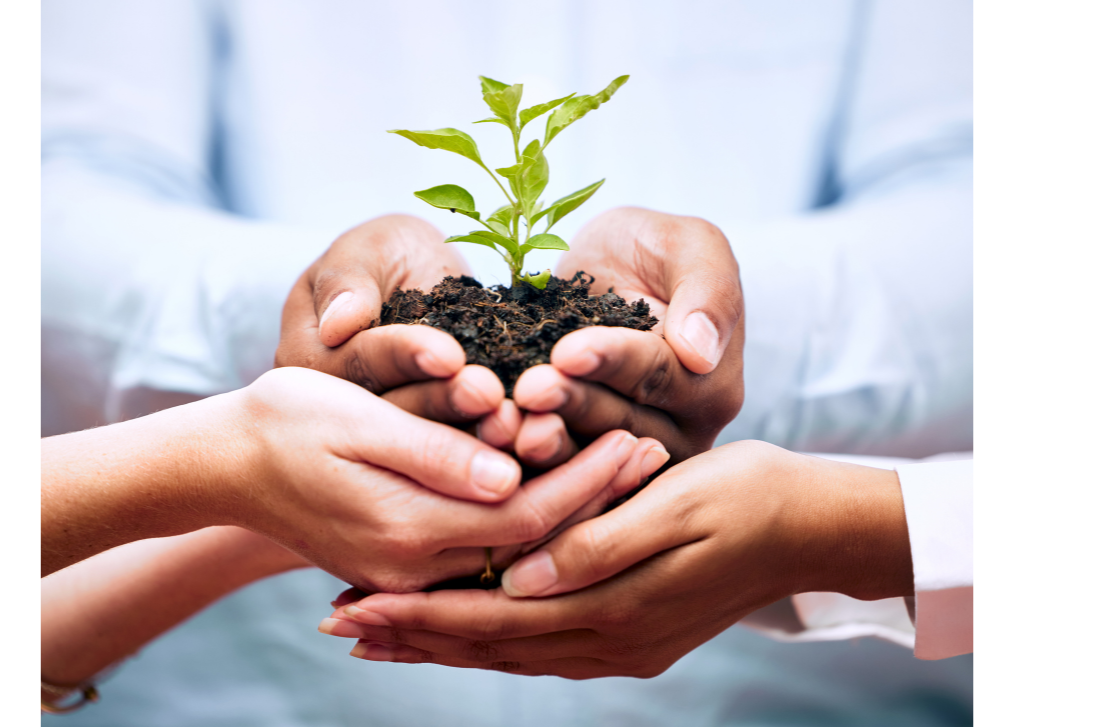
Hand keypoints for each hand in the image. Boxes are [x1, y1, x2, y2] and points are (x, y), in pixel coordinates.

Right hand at [218, 368, 667, 591]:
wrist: (222, 463)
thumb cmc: (285, 424)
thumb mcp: (357, 423)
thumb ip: (435, 453)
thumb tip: (512, 471)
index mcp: (408, 530)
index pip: (527, 514)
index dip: (587, 479)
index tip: (636, 438)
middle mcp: (414, 564)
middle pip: (532, 541)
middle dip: (595, 494)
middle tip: (653, 451)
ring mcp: (407, 568)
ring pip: (514, 547)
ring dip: (570, 506)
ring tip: (625, 464)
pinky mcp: (402, 558)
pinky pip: (484, 546)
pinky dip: (529, 519)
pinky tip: (565, 487)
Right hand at [275, 214, 507, 426]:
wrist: (415, 280)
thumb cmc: (384, 253)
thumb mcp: (363, 249)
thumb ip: (348, 279)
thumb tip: (337, 324)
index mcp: (309, 361)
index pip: (359, 362)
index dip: (404, 356)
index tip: (449, 353)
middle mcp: (340, 409)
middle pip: (392, 412)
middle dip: (444, 402)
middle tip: (489, 394)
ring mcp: (383, 432)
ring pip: (426, 440)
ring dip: (471, 433)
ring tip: (511, 420)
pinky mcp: (428, 443)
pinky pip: (458, 447)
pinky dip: (491, 443)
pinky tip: (525, 435)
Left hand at [318, 440, 912, 677]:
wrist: (812, 528)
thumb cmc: (745, 498)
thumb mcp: (674, 506)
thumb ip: (597, 544)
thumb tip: (519, 577)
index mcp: (613, 607)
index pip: (491, 617)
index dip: (418, 611)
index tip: (353, 603)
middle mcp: (609, 639)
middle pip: (489, 644)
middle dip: (411, 634)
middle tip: (338, 623)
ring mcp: (622, 645)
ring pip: (511, 651)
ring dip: (443, 642)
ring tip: (381, 635)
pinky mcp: (633, 635)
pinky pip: (544, 647)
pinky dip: (492, 641)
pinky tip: (466, 631)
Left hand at [510, 207, 744, 467]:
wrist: (602, 271)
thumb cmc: (652, 249)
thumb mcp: (691, 244)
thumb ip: (708, 288)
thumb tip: (702, 352)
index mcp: (712, 389)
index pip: (659, 375)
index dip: (613, 362)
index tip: (568, 350)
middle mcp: (676, 433)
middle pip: (621, 422)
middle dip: (572, 402)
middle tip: (529, 387)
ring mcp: (626, 456)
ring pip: (585, 454)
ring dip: (545, 437)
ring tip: (507, 416)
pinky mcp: (579, 459)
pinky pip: (553, 461)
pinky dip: (520, 448)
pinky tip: (491, 430)